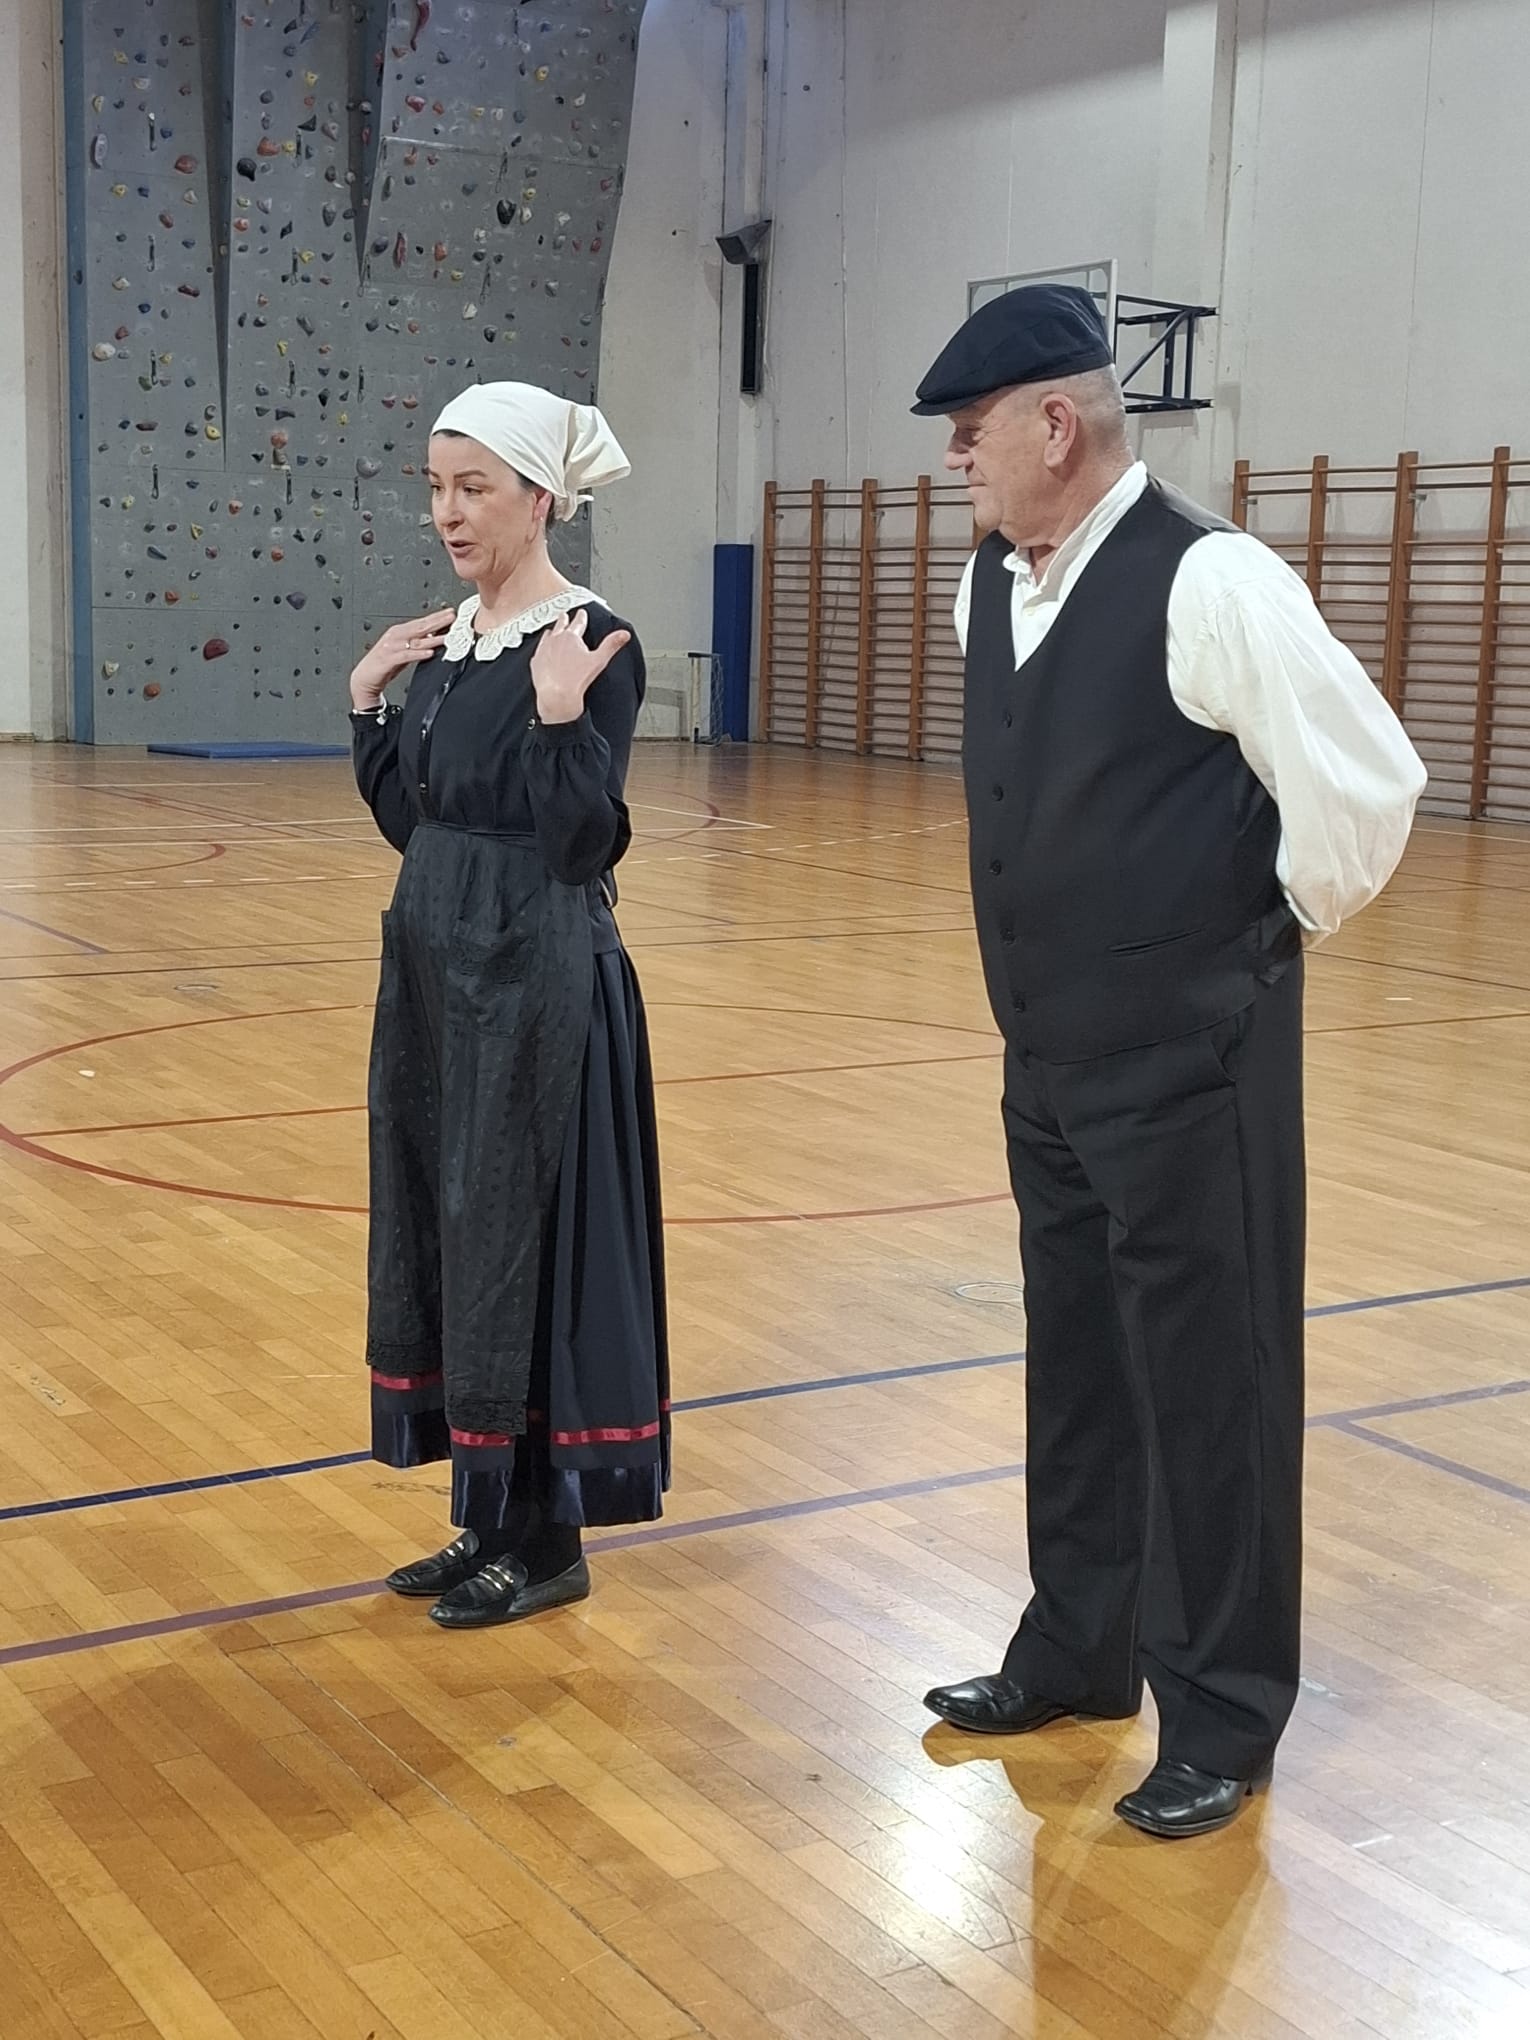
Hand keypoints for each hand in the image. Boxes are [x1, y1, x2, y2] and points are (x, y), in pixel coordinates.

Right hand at [349, 607, 456, 710]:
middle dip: (437, 622)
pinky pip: (406, 655)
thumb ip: (417, 643)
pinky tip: (429, 652)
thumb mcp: (403, 651)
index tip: (450, 613)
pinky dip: (418, 654)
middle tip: (452, 617)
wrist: (365, 677)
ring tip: (446, 636)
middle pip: (420, 627)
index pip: (421, 622)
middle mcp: (396, 636)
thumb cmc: (384, 664)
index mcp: (399, 632)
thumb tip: (434, 637)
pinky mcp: (389, 659)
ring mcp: (392, 647)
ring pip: (416, 640)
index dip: (436, 617)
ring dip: (432, 638)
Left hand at [530, 609, 631, 725]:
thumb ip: (611, 644)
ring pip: (547, 635)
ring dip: (552, 632)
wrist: (556, 697)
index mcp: (571, 637)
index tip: (582, 613)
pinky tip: (543, 651)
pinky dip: (542, 648)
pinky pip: (538, 651)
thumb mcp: (600, 660)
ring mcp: (543, 650)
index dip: (581, 617)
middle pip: (560, 625)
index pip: (578, 622)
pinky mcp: (536, 662)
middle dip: (564, 620)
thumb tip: (624, 634)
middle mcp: (555, 640)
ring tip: (553, 631)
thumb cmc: (576, 680)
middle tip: (565, 615)